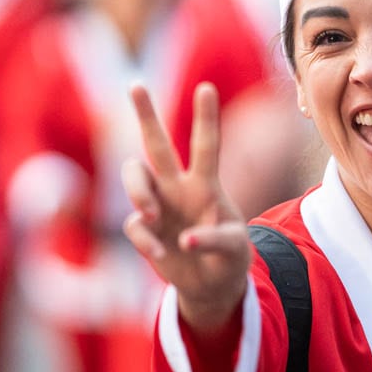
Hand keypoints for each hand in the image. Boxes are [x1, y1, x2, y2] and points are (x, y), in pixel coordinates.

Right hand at [122, 82, 249, 332]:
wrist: (211, 286)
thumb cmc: (229, 259)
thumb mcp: (236, 249)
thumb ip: (216, 241)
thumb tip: (183, 241)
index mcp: (206, 185)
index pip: (206, 145)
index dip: (205, 118)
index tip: (205, 88)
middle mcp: (178, 187)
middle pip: (158, 145)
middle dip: (146, 115)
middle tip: (136, 84)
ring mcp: (158, 206)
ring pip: (135, 175)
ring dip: (138, 191)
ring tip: (153, 214)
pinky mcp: (145, 229)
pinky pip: (135, 225)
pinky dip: (145, 240)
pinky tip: (161, 254)